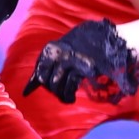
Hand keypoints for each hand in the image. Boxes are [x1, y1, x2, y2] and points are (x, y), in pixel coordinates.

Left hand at [22, 19, 138, 103]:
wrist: (111, 39)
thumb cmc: (88, 43)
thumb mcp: (68, 46)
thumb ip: (55, 58)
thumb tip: (37, 80)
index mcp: (52, 48)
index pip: (39, 68)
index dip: (33, 82)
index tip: (27, 92)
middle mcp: (58, 53)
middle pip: (45, 79)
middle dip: (51, 89)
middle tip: (59, 92)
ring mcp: (71, 60)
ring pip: (56, 85)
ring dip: (60, 94)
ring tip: (67, 97)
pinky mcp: (83, 69)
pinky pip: (70, 87)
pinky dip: (68, 95)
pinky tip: (71, 98)